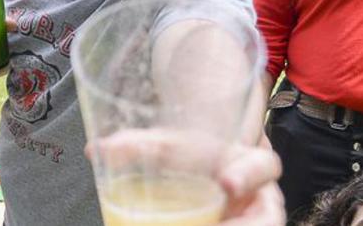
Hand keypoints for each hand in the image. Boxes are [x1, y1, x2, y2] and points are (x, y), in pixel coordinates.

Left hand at [86, 131, 283, 225]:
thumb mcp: (168, 144)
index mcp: (252, 163)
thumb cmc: (191, 154)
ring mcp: (253, 221)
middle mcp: (260, 199)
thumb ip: (136, 145)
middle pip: (267, 220)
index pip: (263, 166)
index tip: (225, 182)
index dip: (248, 174)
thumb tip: (95, 150)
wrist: (206, 167)